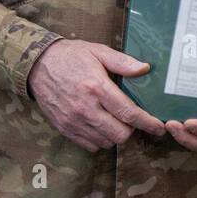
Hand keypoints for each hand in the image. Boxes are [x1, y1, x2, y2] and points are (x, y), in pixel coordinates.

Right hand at [28, 39, 165, 151]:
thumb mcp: (98, 51)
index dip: (147, 123)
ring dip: (115, 134)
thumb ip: (123, 62)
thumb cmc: (71, 56)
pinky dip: (100, 139)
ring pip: (106, 142)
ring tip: (114, 120)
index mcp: (96, 87)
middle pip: (120, 134)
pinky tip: (100, 125)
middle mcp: (85, 108)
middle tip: (131, 119)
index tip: (159, 127)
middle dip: (131, 130)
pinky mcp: (64, 128)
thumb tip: (145, 68)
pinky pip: (90, 145)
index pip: (129, 113)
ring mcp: (73, 121)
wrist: (37, 64)